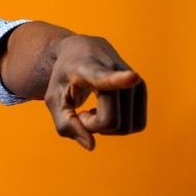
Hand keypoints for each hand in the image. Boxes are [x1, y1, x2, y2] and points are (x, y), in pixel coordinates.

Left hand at [44, 35, 146, 150]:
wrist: (81, 51)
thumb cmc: (64, 77)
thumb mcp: (53, 99)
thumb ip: (64, 124)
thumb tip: (90, 145)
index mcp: (88, 68)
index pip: (104, 76)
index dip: (118, 80)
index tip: (132, 77)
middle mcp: (115, 70)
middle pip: (110, 121)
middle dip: (91, 127)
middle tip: (80, 113)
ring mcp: (133, 79)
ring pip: (125, 127)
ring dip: (105, 128)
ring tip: (93, 108)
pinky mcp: (142, 88)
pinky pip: (136, 125)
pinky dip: (118, 126)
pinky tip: (105, 109)